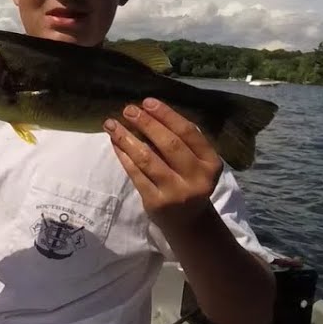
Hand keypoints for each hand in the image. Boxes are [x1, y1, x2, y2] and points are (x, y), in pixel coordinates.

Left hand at [104, 97, 221, 231]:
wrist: (188, 221)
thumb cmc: (189, 181)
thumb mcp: (196, 163)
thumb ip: (180, 141)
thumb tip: (147, 112)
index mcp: (210, 162)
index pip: (188, 133)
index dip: (167, 115)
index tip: (147, 102)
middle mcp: (197, 178)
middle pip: (169, 145)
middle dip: (147, 124)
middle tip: (128, 109)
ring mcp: (176, 192)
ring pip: (148, 159)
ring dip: (127, 138)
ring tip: (112, 124)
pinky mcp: (156, 203)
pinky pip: (136, 174)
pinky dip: (124, 156)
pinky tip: (115, 143)